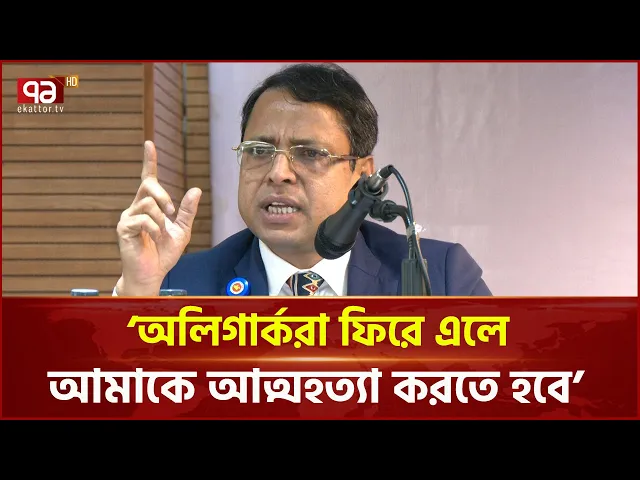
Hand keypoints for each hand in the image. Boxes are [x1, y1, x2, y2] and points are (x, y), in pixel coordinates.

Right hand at [116, 141, 201, 295]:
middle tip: (172, 214)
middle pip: (148, 186)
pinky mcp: (123, 229)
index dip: (149, 161)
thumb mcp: (182, 230)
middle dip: (164, 196)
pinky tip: (155, 239)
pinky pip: (143, 220)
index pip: (148, 179)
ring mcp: (127, 217)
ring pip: (148, 204)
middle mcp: (135, 207)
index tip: (149, 144)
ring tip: (162, 235)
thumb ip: (187, 211)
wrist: (153, 273)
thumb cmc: (164, 253)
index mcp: (148, 205)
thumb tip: (196, 190)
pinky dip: (155, 230)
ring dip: (162, 220)